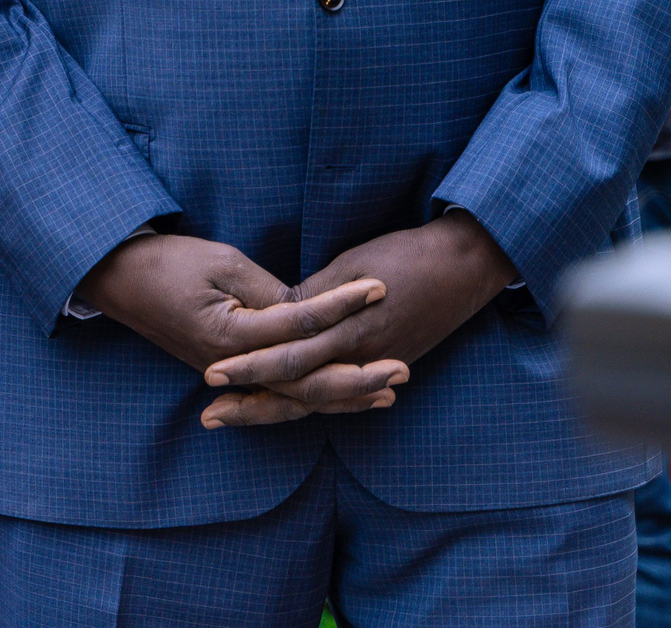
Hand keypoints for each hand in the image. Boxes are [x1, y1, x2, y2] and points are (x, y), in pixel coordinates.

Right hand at [75, 234, 397, 419]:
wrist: (119, 279)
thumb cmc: (168, 262)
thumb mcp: (221, 263)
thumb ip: (268, 291)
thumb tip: (310, 311)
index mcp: (232, 336)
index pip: (301, 324)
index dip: (343, 304)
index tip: (380, 287)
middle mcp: (234, 366)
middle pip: (306, 381)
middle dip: (358, 376)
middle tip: (404, 368)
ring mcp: (231, 374)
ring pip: (296, 397)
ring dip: (344, 397)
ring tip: (388, 393)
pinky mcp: (229, 372)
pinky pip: (278, 394)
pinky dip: (313, 398)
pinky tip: (342, 396)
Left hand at [200, 212, 517, 429]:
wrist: (462, 266)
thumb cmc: (404, 255)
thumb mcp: (351, 265)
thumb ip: (314, 296)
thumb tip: (276, 313)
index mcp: (349, 331)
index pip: (289, 358)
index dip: (249, 368)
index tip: (212, 374)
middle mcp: (360, 358)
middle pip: (298, 391)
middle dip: (252, 403)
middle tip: (209, 415)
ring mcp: (374, 366)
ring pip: (316, 399)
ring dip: (274, 410)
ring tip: (233, 416)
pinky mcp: (385, 365)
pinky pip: (341, 394)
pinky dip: (311, 405)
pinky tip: (282, 409)